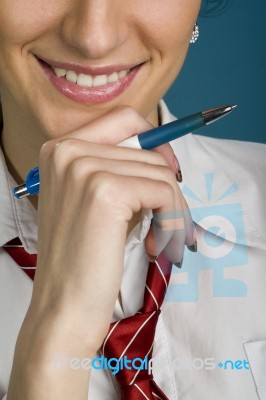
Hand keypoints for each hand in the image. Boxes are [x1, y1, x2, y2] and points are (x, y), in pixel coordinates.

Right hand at [8, 106, 194, 399]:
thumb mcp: (95, 201)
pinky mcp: (106, 191)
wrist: (63, 305)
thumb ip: (121, 170)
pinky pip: (164, 191)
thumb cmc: (85, 258)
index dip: (155, 142)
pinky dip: (173, 219)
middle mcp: (68, 151)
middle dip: (169, 189)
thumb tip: (165, 155)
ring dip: (173, 208)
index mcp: (61, 149)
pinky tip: (158, 244)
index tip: (169, 171)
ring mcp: (84, 168)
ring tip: (162, 238)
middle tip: (168, 223)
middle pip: (149, 150)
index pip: (124, 119)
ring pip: (161, 172)